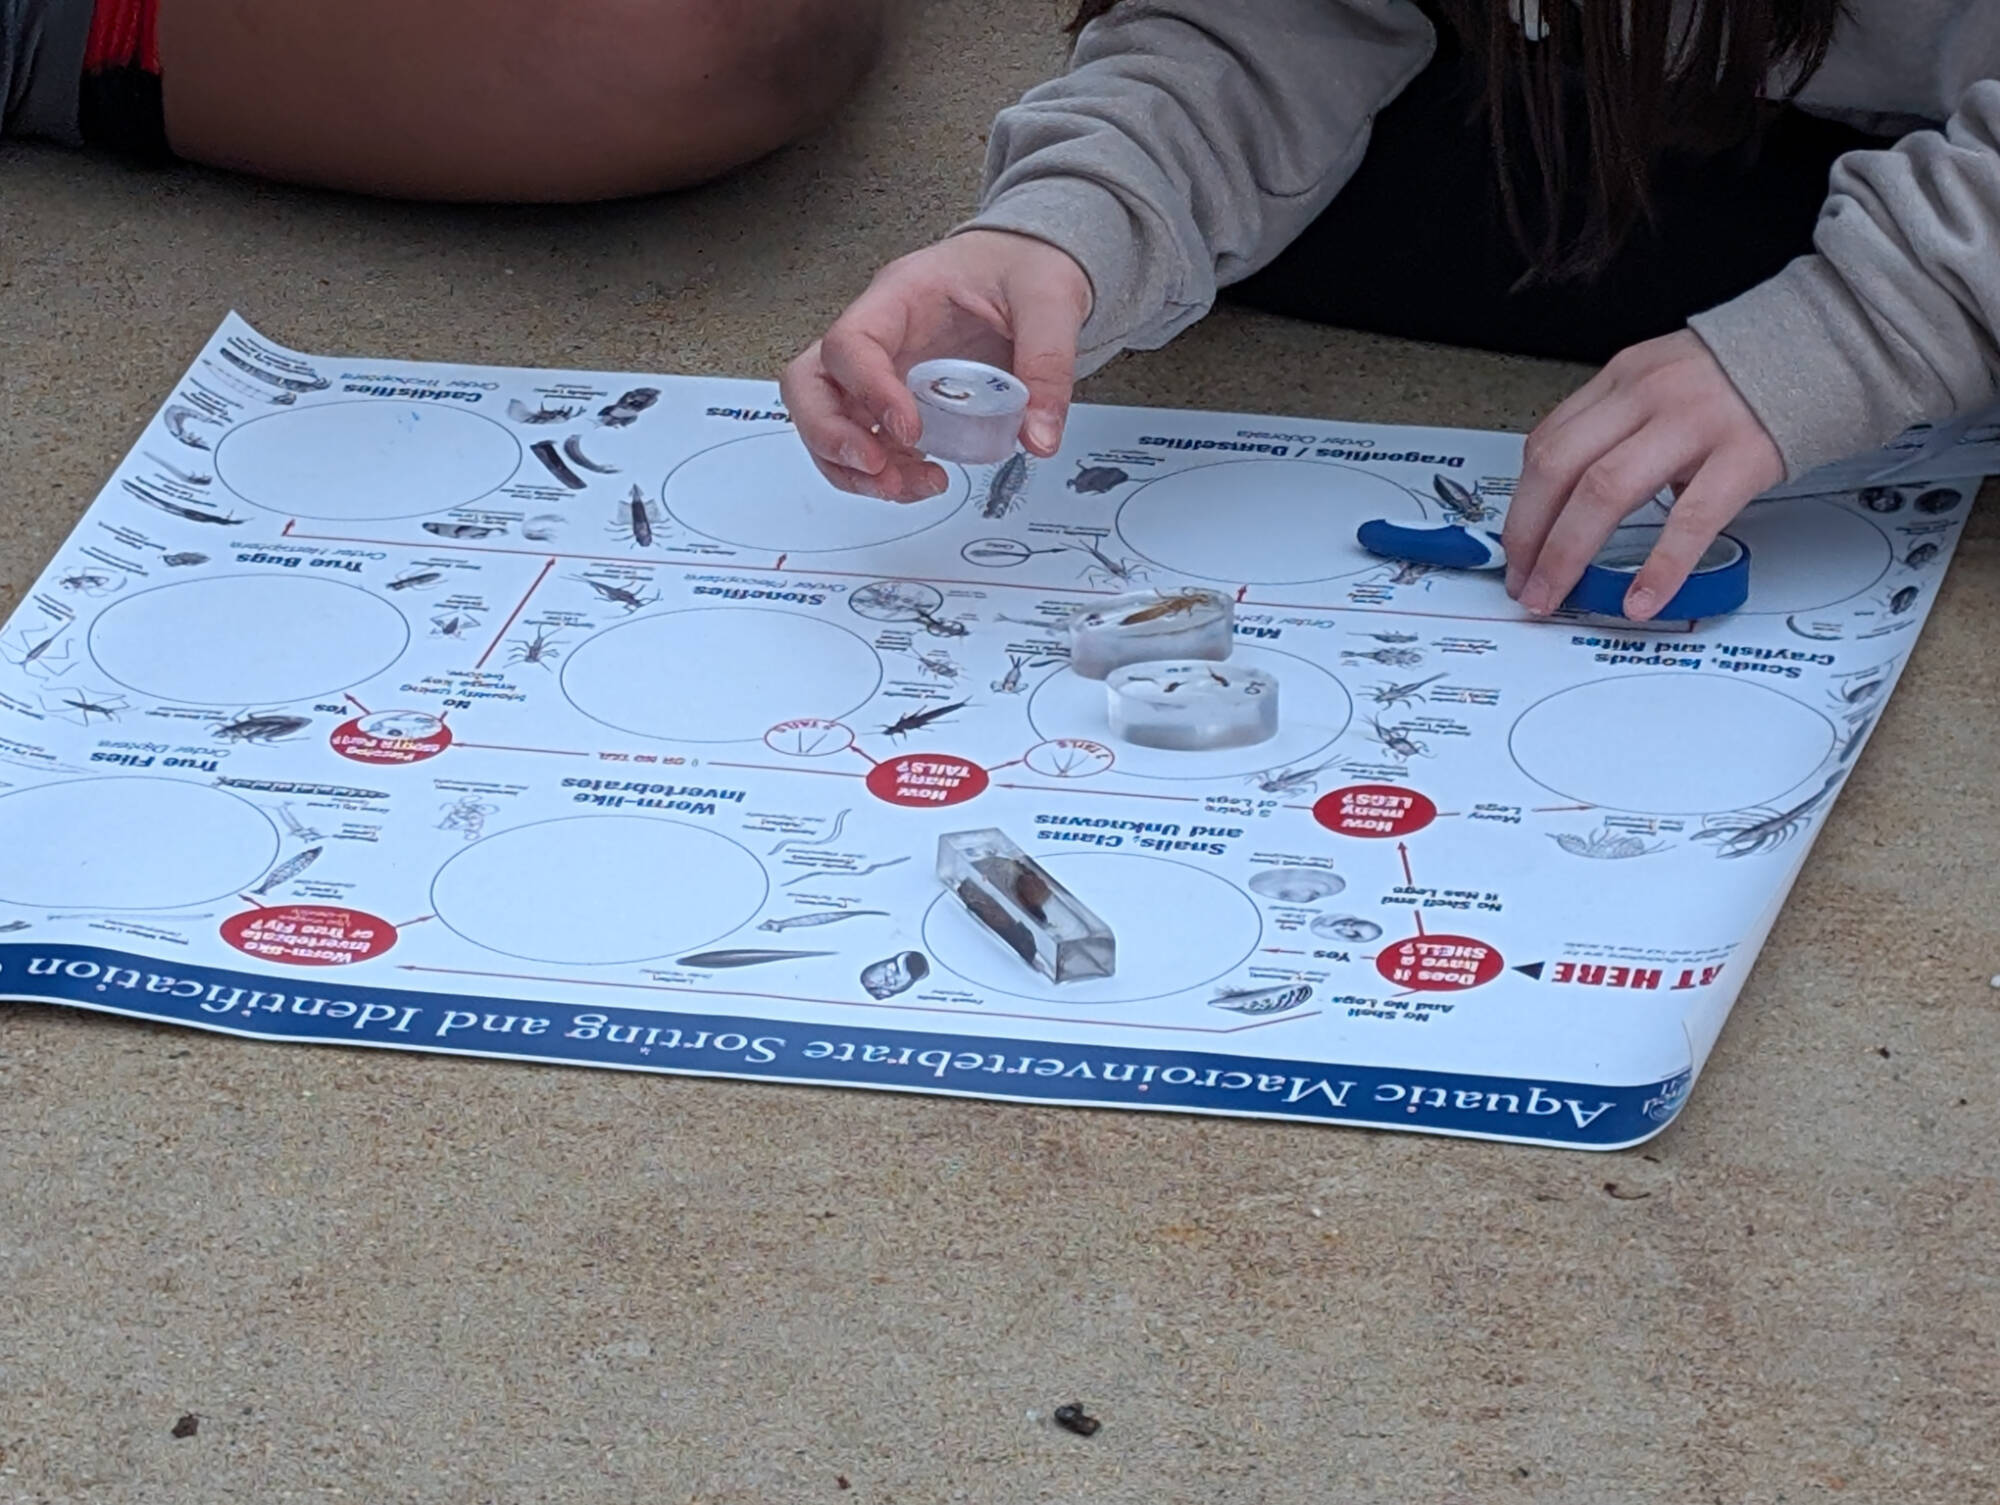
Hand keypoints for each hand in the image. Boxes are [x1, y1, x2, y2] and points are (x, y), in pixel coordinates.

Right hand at [780, 230, 1093, 500]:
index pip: (851, 342)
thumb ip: (1047, 364)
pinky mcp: (895, 400)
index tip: (910, 431)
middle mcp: (877, 333)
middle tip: (878, 470)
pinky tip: (921, 480)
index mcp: (901, 295)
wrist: (1026, 264)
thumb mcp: (1050, 301)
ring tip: (906, 487)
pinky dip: (881, 472)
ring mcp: (880, 369)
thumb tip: (1039, 437)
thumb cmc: (1022, 266)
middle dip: (831, 437)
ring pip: (827, 420)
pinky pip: (864, 441)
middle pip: (809, 384)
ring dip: (853, 468)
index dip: (869, 391)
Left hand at [1502, 330, 1784, 619]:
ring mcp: (1694, 423)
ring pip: (1604, 491)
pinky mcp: (1742, 455)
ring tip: (1554, 594)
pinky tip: (1642, 599)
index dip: (1522, 503)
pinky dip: (1659, 566)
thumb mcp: (1664, 383)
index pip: (1548, 443)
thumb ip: (1622, 430)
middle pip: (1559, 468)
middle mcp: (1649, 396)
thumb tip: (1584, 499)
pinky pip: (1689, 520)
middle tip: (1522, 582)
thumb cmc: (1744, 377)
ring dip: (1567, 553)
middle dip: (1528, 534)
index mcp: (1623, 379)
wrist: (1832, 343)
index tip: (1514, 547)